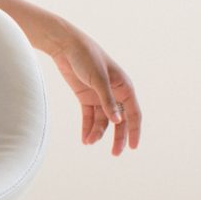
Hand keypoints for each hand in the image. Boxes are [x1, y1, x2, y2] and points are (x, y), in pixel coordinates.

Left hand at [43, 19, 140, 154]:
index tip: (132, 147)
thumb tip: (117, 121)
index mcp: (124, 87)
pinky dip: (88, 127)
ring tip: (89, 142)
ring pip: (103, 120)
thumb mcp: (98, 79)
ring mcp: (100, 95)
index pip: (133, 113)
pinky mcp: (86, 96)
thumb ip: (107, 101)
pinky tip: (85, 138)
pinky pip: (89, 116)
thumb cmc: (86, 57)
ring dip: (98, 132)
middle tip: (115, 154)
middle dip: (118, 137)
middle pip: (119, 120)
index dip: (134, 131)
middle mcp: (114, 93)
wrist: (66, 46)